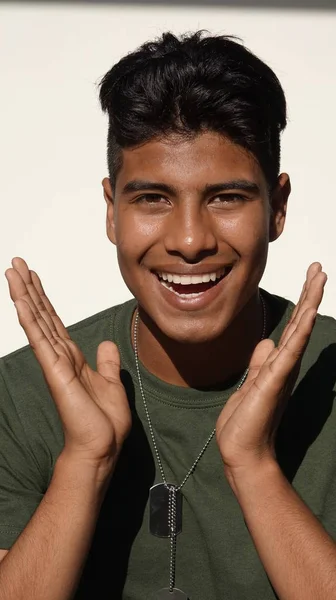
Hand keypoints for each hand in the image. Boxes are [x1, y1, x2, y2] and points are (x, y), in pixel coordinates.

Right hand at [5, 257, 130, 475]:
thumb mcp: (111, 382)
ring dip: (24, 295)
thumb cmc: (104, 421)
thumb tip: (106, 344)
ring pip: (36, 321)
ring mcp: (55, 363)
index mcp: (72, 357)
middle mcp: (59, 356)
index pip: (53, 320)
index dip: (43, 297)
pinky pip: (40, 340)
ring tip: (12, 272)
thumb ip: (106, 362)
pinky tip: (20, 301)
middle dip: (29, 288)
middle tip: (16, 263)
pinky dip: (30, 319)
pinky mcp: (55, 372)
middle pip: (41, 314)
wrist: (102, 446)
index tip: (33, 276)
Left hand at [216, 262, 326, 485]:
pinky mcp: (274, 381)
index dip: (301, 301)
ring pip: (300, 331)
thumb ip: (261, 361)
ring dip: (309, 303)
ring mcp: (282, 372)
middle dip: (309, 294)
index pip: (293, 326)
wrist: (242, 450)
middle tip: (318, 267)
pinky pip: (289, 352)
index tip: (310, 276)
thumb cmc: (246, 420)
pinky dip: (300, 332)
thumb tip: (268, 342)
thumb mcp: (252, 382)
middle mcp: (285, 364)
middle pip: (301, 322)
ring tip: (319, 279)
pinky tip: (308, 314)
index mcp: (279, 363)